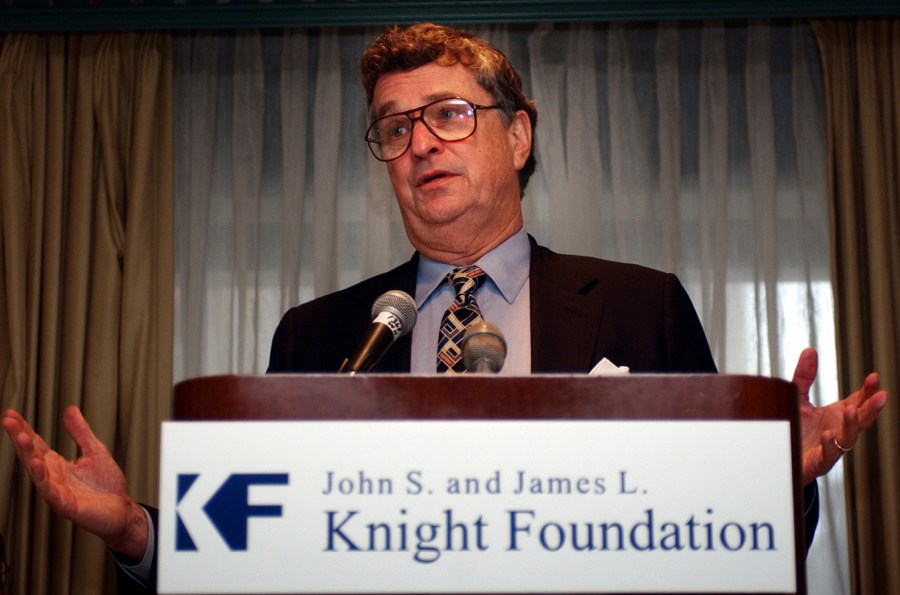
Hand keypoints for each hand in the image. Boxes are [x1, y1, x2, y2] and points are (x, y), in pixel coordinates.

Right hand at [2, 406, 148, 559]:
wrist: (120, 509)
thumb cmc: (106, 484)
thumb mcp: (94, 451)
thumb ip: (81, 432)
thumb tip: (70, 409)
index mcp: (57, 464)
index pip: (36, 444)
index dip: (23, 429)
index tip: (10, 413)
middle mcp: (53, 477)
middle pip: (32, 455)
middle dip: (19, 438)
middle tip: (7, 420)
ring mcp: (57, 491)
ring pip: (37, 472)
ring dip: (28, 455)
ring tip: (20, 438)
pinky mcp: (66, 505)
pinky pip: (51, 492)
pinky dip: (43, 479)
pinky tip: (37, 465)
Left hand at [791, 348, 888, 484]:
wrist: (781, 455)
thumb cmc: (795, 428)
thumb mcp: (798, 398)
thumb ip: (804, 377)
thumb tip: (810, 350)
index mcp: (837, 415)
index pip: (858, 401)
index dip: (867, 390)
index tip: (874, 377)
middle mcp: (838, 430)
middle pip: (860, 419)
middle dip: (872, 408)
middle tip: (882, 395)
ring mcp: (831, 447)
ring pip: (848, 437)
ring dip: (852, 424)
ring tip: (852, 410)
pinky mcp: (818, 462)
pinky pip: (827, 454)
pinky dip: (830, 445)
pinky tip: (829, 434)